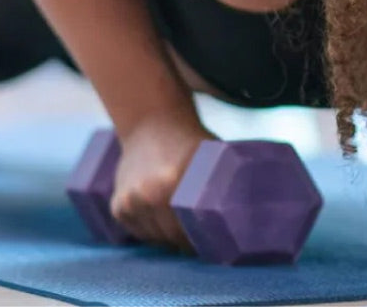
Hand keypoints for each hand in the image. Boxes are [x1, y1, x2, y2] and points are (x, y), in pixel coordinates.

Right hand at [112, 113, 217, 252]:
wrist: (151, 123)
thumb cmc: (191, 141)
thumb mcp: (214, 157)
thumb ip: (223, 186)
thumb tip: (248, 215)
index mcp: (175, 181)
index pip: (193, 231)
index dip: (207, 242)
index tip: (217, 243)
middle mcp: (149, 194)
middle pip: (174, 239)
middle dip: (190, 243)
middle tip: (205, 239)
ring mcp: (131, 202)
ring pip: (156, 239)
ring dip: (170, 239)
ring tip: (185, 227)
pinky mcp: (118, 207)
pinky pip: (140, 234)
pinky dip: (153, 233)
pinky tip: (165, 220)